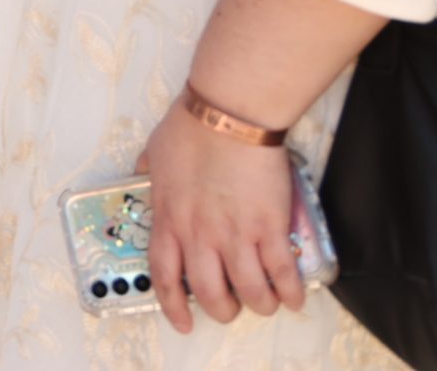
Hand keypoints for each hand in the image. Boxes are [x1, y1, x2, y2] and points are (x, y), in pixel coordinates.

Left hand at [137, 100, 304, 333]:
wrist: (229, 115)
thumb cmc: (191, 127)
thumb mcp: (154, 153)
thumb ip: (148, 172)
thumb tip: (142, 173)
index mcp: (170, 220)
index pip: (164, 276)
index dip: (174, 306)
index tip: (183, 321)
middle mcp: (200, 236)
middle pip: (210, 293)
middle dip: (222, 310)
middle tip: (231, 308)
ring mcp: (236, 234)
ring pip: (249, 292)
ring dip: (260, 305)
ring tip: (266, 303)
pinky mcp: (269, 227)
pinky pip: (282, 274)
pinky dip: (290, 292)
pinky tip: (293, 297)